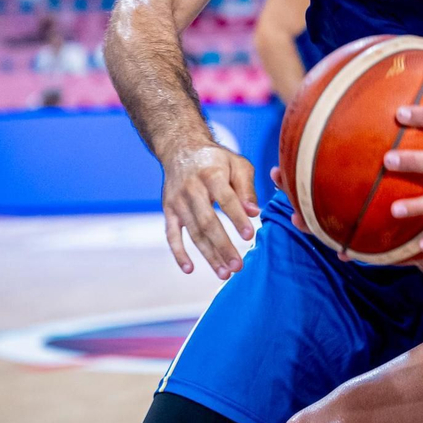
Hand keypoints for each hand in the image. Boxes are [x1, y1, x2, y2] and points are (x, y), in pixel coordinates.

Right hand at [161, 143, 257, 278]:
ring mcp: (178, 201)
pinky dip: (179, 253)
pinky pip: (172, 234)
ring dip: (208, 255)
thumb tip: (254, 213)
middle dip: (223, 246)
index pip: (226, 200)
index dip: (237, 218)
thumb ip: (246, 188)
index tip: (250, 235)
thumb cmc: (217, 160)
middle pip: (208, 221)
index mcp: (211, 174)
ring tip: (224, 273)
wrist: (182, 149)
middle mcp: (192, 189)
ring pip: (193, 232)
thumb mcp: (237, 164)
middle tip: (238, 266)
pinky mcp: (168, 210)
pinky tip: (189, 269)